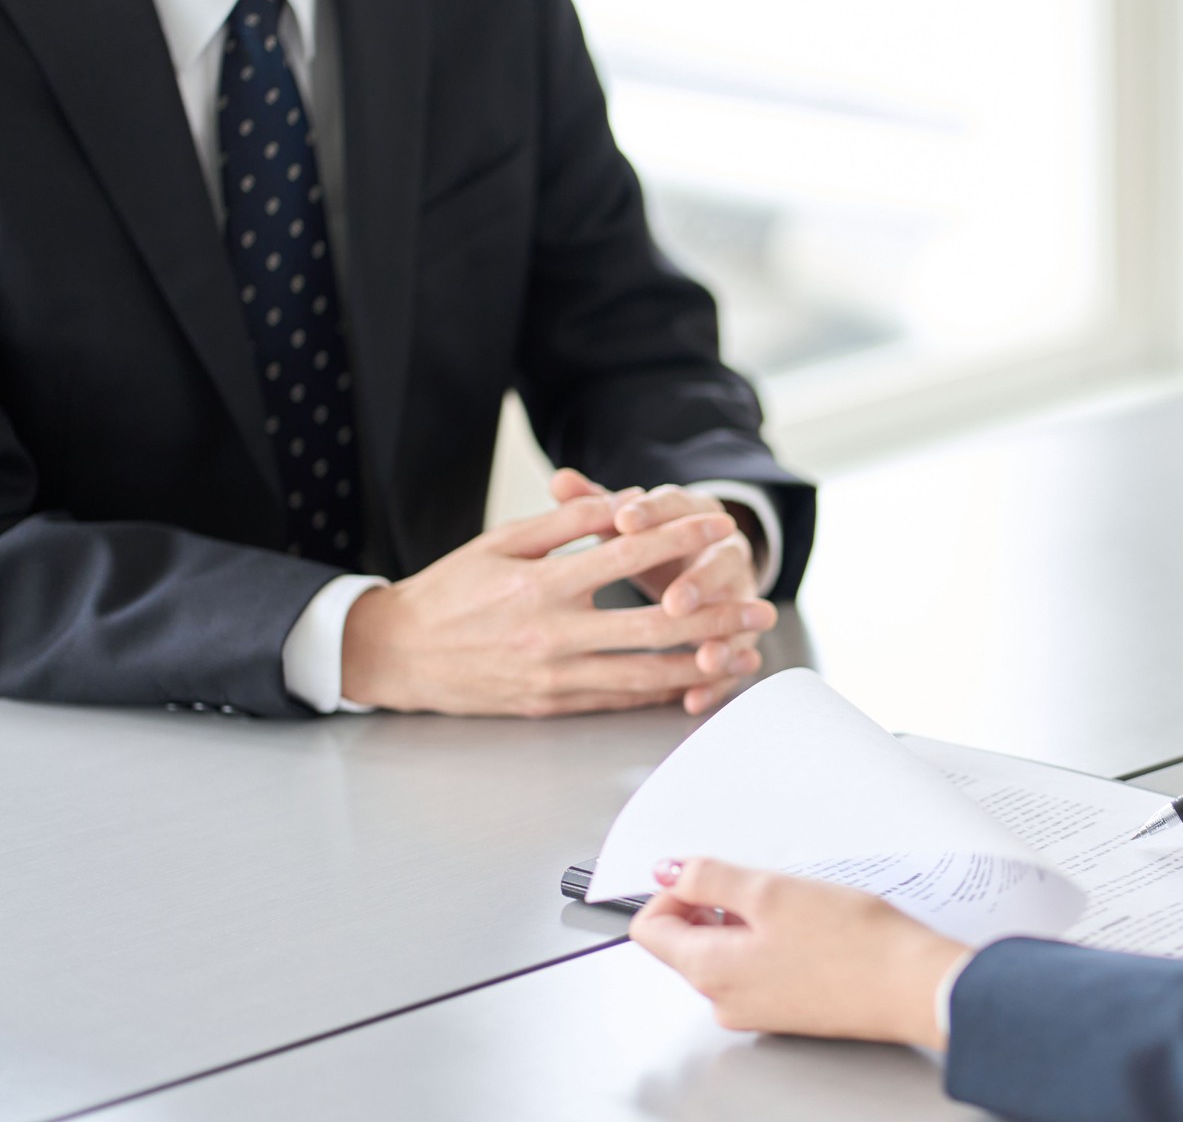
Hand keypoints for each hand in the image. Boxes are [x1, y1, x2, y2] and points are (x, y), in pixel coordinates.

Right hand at [340, 496, 776, 716]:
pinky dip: (661, 692)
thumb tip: (625, 502)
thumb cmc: (449, 590)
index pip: (625, 557)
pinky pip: (617, 700)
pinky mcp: (550, 706)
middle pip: (652, 627)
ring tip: (744, 652)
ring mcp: (553, 677)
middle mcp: (552, 635)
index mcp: (540, 584)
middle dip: (714, 616)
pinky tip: (695, 682)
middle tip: (760, 608)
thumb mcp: (501, 539)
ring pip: (644, 674)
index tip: (718, 527)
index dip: (679, 540)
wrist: (395, 655)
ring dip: (700, 663)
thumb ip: (566, 521)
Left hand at [630, 857, 970, 1049]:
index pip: (649, 928)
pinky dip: (772, 939)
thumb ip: (709, 879)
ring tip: (794, 905)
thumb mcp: (770, 892)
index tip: (711, 874)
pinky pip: (757, 966)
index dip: (674, 890)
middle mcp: (722, 999)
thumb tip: (666, 871)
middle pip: (687, 939)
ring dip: (748, 919)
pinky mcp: (785, 1007)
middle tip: (764, 885)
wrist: (912, 986)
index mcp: (707, 971)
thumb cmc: (852, 944)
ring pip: (725, 950)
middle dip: (716, 903)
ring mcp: (753, 1008)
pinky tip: (811, 927)